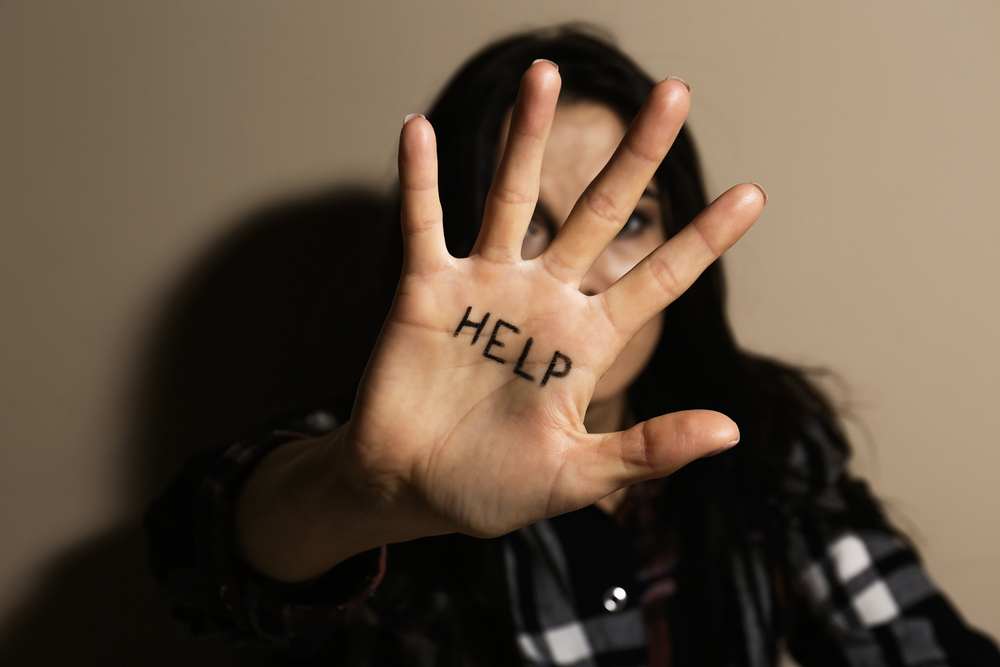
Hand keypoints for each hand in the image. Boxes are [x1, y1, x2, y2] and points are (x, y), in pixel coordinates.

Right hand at [237, 61, 764, 580]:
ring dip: (526, 136)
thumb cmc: (492, 489)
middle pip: (598, 213)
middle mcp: (543, 300)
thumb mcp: (576, 475)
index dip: (703, 239)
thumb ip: (647, 450)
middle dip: (636, 156)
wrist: (411, 490)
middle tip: (674, 93)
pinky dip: (419, 179)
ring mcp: (484, 287)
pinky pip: (422, 223)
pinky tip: (419, 130)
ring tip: (545, 74)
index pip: (656, 280)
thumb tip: (731, 428)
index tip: (752, 195)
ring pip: (511, 197)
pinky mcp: (427, 290)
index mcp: (586, 342)